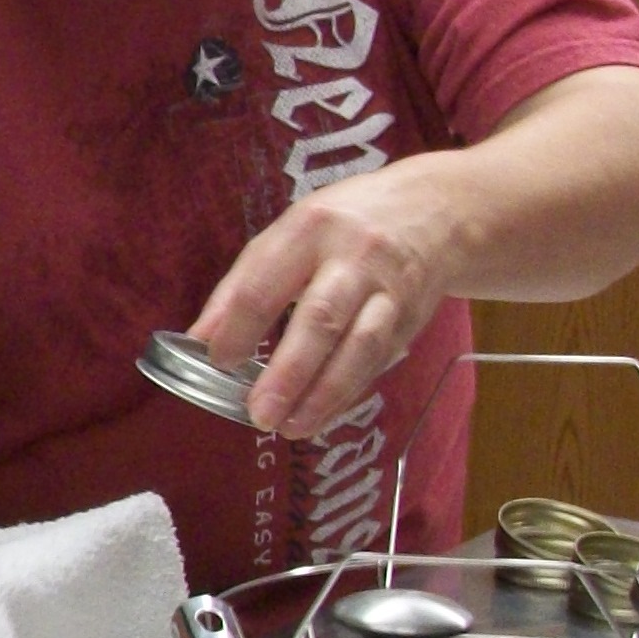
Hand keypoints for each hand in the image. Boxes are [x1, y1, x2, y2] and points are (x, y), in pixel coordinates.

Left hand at [185, 162, 460, 440]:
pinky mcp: (412, 319)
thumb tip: (200, 340)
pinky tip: (321, 415)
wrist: (438, 211)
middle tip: (259, 414)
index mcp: (309, 231)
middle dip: (289, 372)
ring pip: (360, 346)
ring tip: (291, 427)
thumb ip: (243, 286)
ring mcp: (389, 291)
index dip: (238, 328)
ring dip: (324, 394)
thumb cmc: (342, 226)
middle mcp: (354, 258)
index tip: (218, 363)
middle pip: (321, 318)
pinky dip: (348, 393)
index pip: (265, 285)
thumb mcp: (288, 234)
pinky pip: (378, 362)